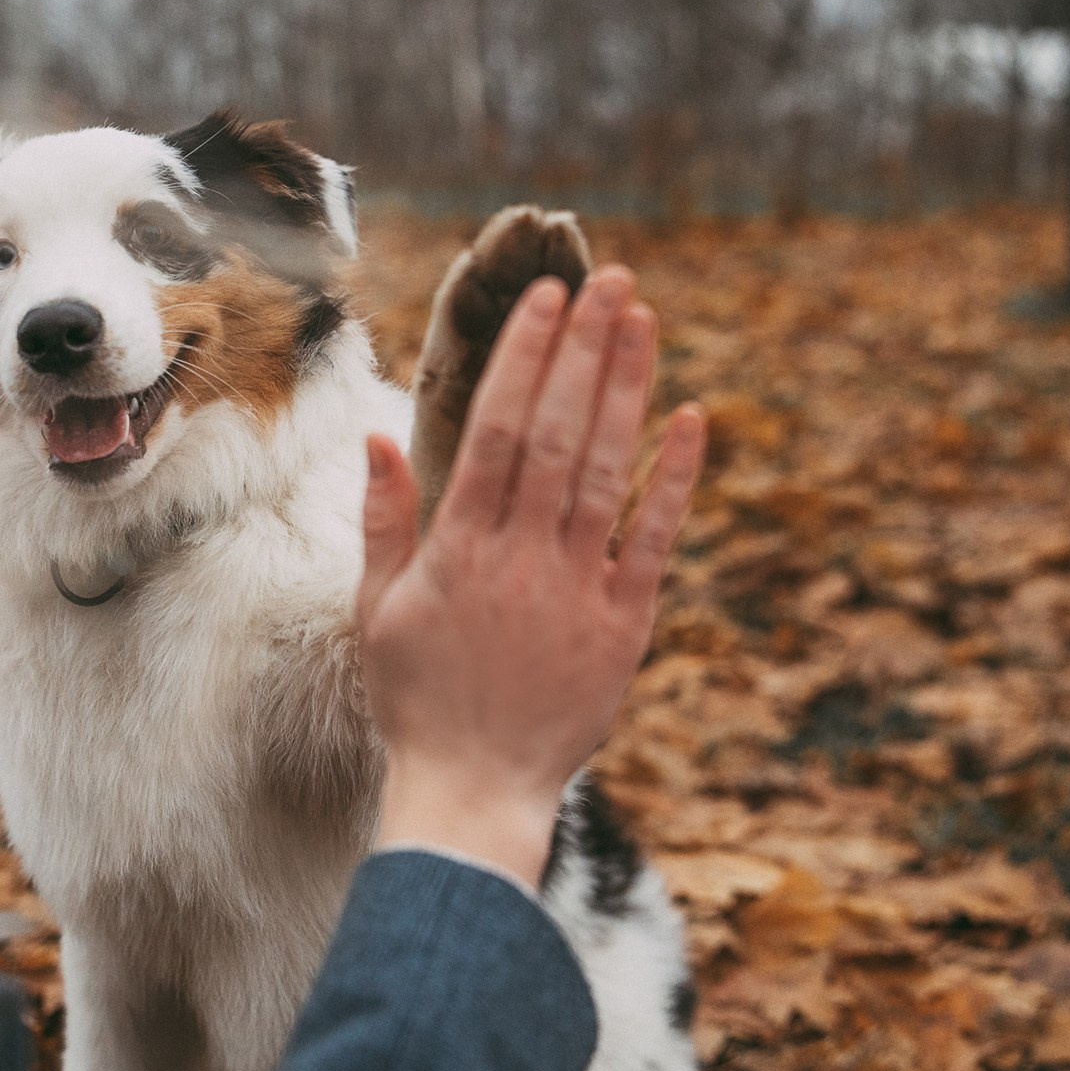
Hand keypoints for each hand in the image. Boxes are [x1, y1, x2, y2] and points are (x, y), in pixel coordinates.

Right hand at [357, 266, 706, 886]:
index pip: (499, 429)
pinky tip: (693, 419)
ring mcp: (577, 589)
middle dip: (585, 350)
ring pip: (609, 471)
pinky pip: (654, 540)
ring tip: (643, 319)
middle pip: (560, 433)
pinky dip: (675, 480)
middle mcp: (522, 557)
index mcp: (460, 548)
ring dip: (628, 390)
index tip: (546, 298)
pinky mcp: (624, 626)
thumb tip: (379, 437)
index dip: (526, 357)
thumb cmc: (417, 700)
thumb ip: (385, 521)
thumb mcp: (376, 610)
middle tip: (609, 278)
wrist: (473, 792)